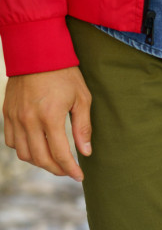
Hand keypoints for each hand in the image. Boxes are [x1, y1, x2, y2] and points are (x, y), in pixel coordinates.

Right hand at [3, 67, 92, 181]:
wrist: (37, 53)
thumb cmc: (65, 74)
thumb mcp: (82, 98)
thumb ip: (83, 127)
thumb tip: (86, 152)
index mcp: (50, 117)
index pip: (59, 153)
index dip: (70, 169)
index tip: (79, 176)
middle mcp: (28, 120)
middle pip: (40, 158)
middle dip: (56, 170)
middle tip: (68, 172)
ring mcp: (15, 117)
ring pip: (23, 153)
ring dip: (39, 162)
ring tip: (55, 161)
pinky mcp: (7, 113)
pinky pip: (12, 141)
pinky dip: (25, 149)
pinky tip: (38, 147)